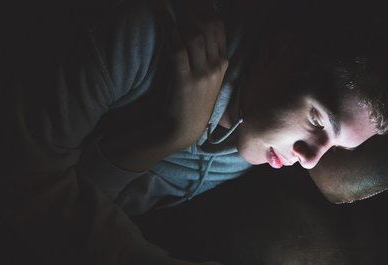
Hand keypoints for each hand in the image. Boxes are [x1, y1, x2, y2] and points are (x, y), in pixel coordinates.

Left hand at [161, 1, 228, 150]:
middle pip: (208, 26)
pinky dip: (170, 31)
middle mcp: (216, 67)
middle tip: (180, 2)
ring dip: (180, 16)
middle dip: (193, 8)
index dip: (205, 9)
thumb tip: (194, 30)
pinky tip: (164, 21)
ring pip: (194, 35)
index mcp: (222, 64)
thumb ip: (207, 57)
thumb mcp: (208, 79)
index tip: (193, 3)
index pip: (218, 28)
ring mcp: (202, 74)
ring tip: (169, 5)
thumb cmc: (193, 102)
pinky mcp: (186, 81)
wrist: (184, 129)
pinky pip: (178, 49)